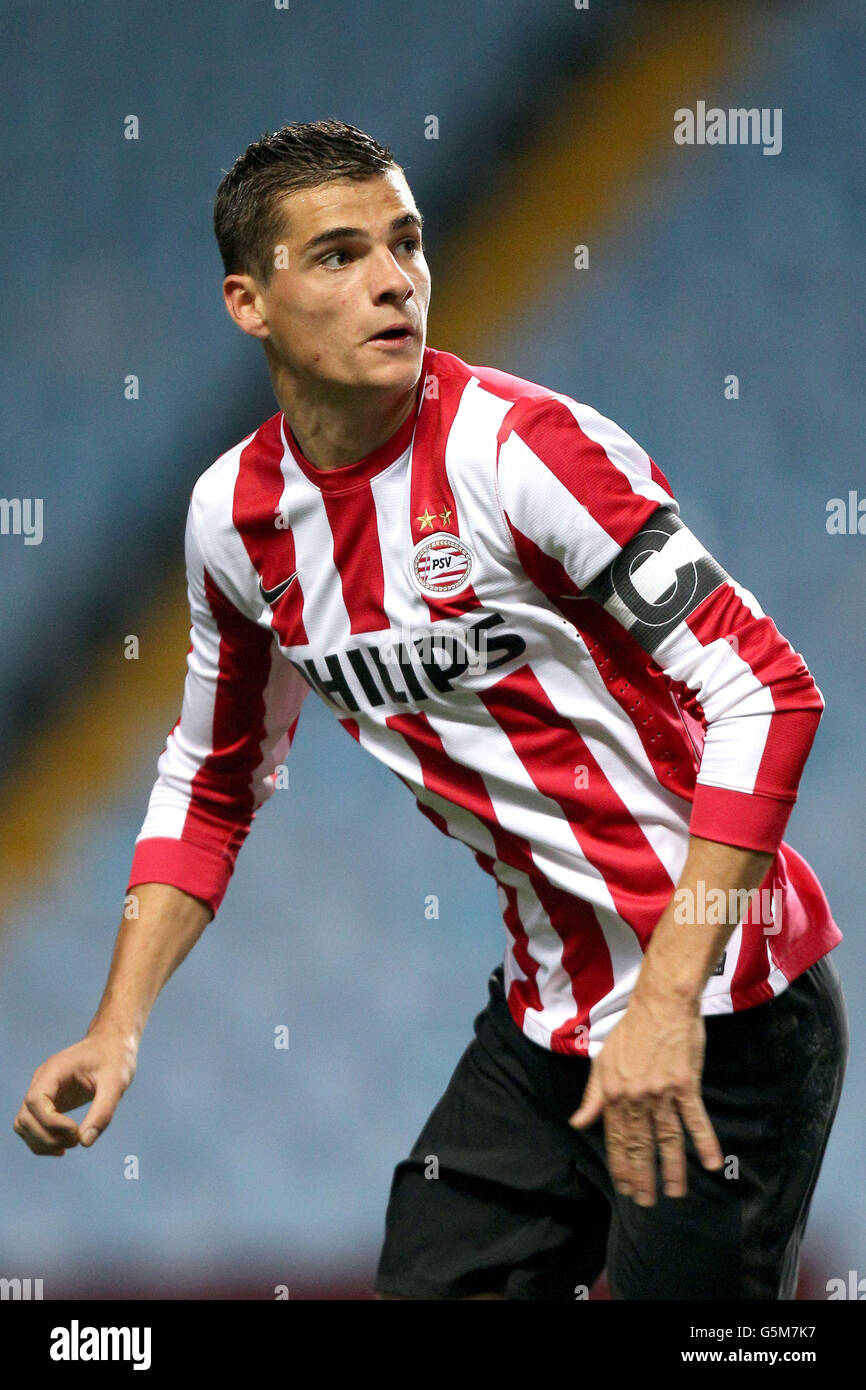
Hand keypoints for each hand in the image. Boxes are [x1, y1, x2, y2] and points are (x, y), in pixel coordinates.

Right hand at [13, 1024, 136, 1155]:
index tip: (76, 1131)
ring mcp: (42, 1091)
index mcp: (55, 1069)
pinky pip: (33, 1126)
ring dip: (42, 1142)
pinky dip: (42, 1141)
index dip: (51, 1123)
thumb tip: (85, 1142)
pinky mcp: (48, 1101)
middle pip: (25, 1117)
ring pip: (23, 1124)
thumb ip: (103, 1111)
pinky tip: (64, 1146)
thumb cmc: (115, 1057)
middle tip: (78, 1140)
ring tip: (73, 1143)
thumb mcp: (117, 1082)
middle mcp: (42, 1080)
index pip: (35, 1100)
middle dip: (48, 1136)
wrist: (113, 1044)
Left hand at [568, 998, 722, 1205]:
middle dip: (643, 1176)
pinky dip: (704, 1141)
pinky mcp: (685, 1085)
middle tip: (647, 1202)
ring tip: (675, 1193)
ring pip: (667, 1138)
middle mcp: (636, 1097)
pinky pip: (695, 1119)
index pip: (617, 1138)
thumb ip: (593, 1096)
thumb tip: (578, 1122)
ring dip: (672, 1169)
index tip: (626, 1187)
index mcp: (614, 1093)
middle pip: (640, 1144)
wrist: (660, 1004)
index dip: (621, 1165)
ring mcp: (662, 1093)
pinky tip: (710, 1163)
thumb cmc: (630, 1031)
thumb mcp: (603, 1061)